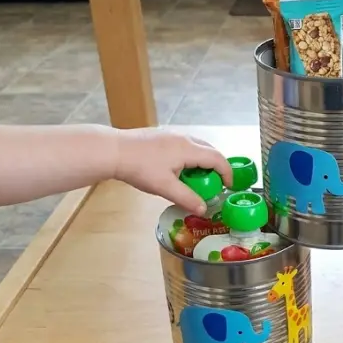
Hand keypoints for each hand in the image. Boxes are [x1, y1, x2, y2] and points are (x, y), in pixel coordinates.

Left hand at [114, 129, 232, 213]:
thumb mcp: (165, 187)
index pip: (217, 158)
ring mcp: (173, 133)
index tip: (229, 186)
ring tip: (197, 178)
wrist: (114, 151)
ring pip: (197, 145)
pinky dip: (191, 156)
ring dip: (203, 161)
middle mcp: (184, 137)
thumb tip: (203, 209)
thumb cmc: (140, 168)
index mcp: (189, 149)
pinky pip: (185, 144)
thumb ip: (187, 198)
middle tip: (215, 183)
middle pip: (210, 149)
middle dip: (217, 166)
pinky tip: (178, 169)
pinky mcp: (162, 135)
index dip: (227, 172)